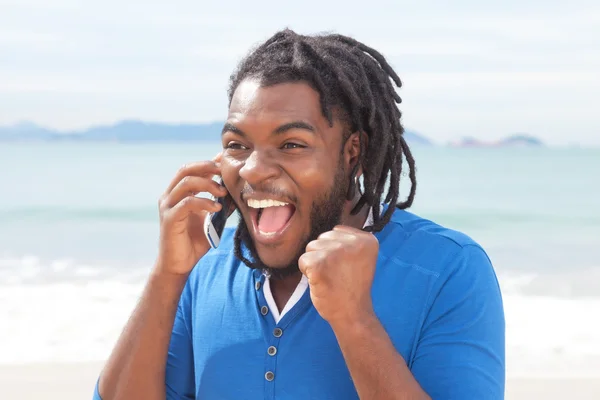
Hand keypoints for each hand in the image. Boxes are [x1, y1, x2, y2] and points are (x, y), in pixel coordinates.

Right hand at [156, 156, 228, 275]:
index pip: (192, 169)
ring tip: (223, 192)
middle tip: (224, 172)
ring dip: (207, 184)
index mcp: (179, 193)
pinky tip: (216, 208)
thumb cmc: (194, 242)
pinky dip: (204, 202)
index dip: (208, 163)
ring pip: (186, 182)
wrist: (179, 264)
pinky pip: (187, 202)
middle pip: (186, 169)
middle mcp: (170, 196)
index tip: (225, 162)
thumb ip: (219, 204)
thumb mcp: (211, 219)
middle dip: (207, 166)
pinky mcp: (169, 219)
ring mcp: (168, 206)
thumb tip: (235, 191)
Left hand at [298, 225, 378, 327]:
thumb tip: (326, 233)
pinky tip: (320, 282)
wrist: (352, 314)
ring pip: (311, 247)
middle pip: (322, 237)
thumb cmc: (352, 287)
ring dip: (315, 263)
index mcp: (367, 240)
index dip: (335, 250)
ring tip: (329, 278)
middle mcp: (353, 242)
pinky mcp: (319, 264)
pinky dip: (306, 272)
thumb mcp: (360, 258)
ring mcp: (336, 252)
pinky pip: (303, 260)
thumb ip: (348, 242)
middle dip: (324, 255)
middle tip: (337, 274)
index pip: (336, 231)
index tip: (346, 267)